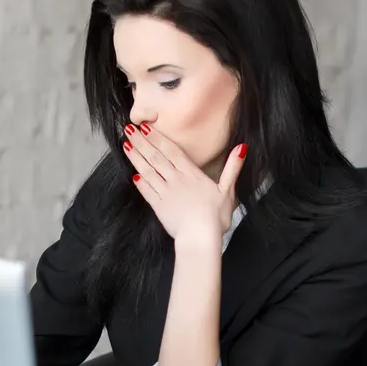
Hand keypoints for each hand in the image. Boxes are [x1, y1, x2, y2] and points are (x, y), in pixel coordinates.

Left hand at [123, 122, 246, 247]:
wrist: (200, 238)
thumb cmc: (215, 217)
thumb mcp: (227, 191)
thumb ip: (232, 168)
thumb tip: (241, 148)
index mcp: (191, 174)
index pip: (172, 151)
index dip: (158, 138)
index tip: (146, 127)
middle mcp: (176, 180)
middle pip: (156, 157)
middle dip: (141, 142)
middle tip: (129, 130)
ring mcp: (165, 193)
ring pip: (147, 171)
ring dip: (136, 157)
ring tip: (126, 145)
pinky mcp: (158, 207)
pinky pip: (146, 191)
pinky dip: (139, 182)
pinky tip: (133, 174)